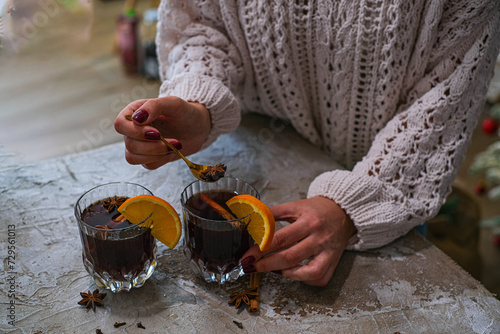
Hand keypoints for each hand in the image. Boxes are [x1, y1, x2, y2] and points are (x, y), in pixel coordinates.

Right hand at [114, 96, 210, 169]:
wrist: (198, 127)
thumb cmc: (185, 112)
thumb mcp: (173, 103)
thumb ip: (154, 106)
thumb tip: (136, 118)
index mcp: (134, 112)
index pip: (120, 125)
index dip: (135, 132)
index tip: (157, 133)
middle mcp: (133, 129)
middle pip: (129, 144)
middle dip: (152, 146)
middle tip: (173, 140)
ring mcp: (139, 145)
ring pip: (133, 158)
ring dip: (156, 154)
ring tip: (174, 145)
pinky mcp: (148, 157)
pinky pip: (147, 165)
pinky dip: (161, 160)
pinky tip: (172, 150)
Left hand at [241, 196, 355, 285]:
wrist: (343, 212)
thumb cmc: (316, 210)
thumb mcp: (294, 206)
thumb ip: (273, 213)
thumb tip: (251, 218)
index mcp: (308, 221)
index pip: (280, 238)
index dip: (261, 249)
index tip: (247, 256)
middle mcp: (320, 238)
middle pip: (291, 257)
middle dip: (267, 265)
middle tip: (251, 267)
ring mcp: (328, 252)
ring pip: (308, 272)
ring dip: (286, 274)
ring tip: (273, 269)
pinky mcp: (334, 262)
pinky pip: (319, 278)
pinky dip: (304, 279)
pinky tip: (293, 273)